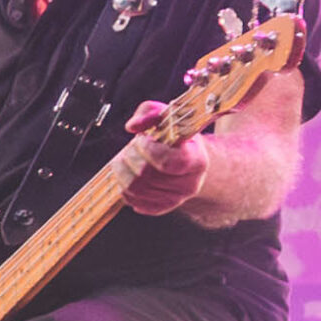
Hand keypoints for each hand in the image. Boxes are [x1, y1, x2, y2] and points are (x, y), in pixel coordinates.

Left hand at [114, 99, 203, 216]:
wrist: (191, 160)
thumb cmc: (178, 135)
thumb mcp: (168, 115)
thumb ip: (149, 112)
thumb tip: (133, 126)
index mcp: (197, 161)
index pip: (168, 162)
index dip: (149, 149)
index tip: (144, 138)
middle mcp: (189, 185)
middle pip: (145, 175)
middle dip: (130, 156)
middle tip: (133, 146)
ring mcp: (176, 199)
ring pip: (134, 188)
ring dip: (122, 170)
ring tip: (128, 158)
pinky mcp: (161, 207)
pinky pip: (132, 200)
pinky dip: (125, 186)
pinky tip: (131, 174)